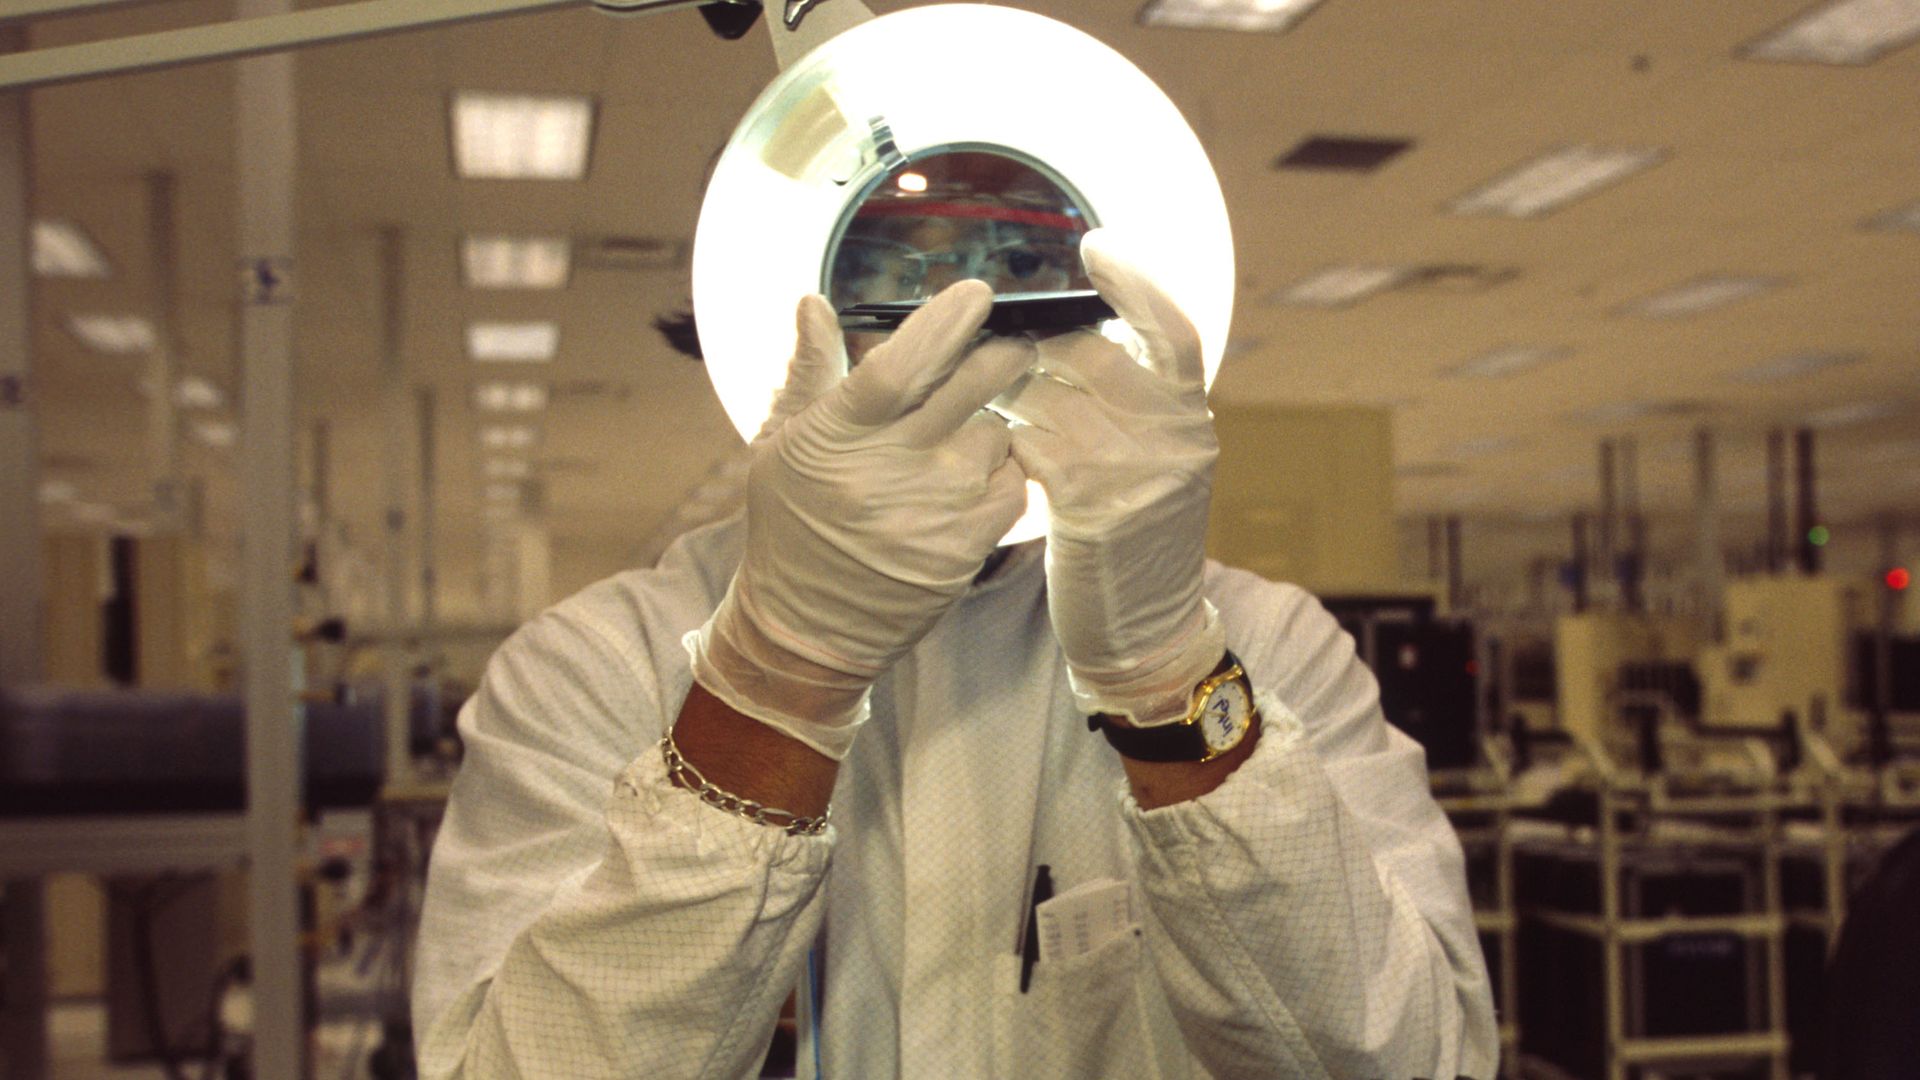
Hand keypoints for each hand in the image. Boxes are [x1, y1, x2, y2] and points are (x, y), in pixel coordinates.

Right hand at [687, 280, 1033, 758]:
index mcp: (839, 435)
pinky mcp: (966, 548)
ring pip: (998, 432)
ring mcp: (935, 511)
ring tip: (961, 438)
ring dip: (991, 423)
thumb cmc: (793, 525)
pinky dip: (1003, 472)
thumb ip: (809, 373)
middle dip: (999, 355)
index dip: (944, 322)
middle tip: (1006, 346)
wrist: (808, 627)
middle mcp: (891, 469)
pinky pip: (1012, 485)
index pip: (901, 365)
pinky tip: (974, 478)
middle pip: (972, 387)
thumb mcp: (781, 446)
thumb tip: (813, 303)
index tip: (976, 293)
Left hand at [1000, 230, 1225, 724]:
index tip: (1094, 246)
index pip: (1174, 330)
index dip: (1136, 281)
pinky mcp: (1093, 507)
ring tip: (979, 394)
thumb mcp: (1154, 466)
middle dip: (1035, 348)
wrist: (1146, 631)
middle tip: (994, 347)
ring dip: (1005, 391)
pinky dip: (1003, 438)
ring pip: (1048, 396)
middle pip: (1090, 354)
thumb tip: (1068, 339)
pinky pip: (1031, 445)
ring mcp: (1136, 471)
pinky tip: (987, 442)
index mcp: (1189, 419)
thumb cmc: (1136, 543)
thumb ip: (1127, 405)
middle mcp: (1171, 437)